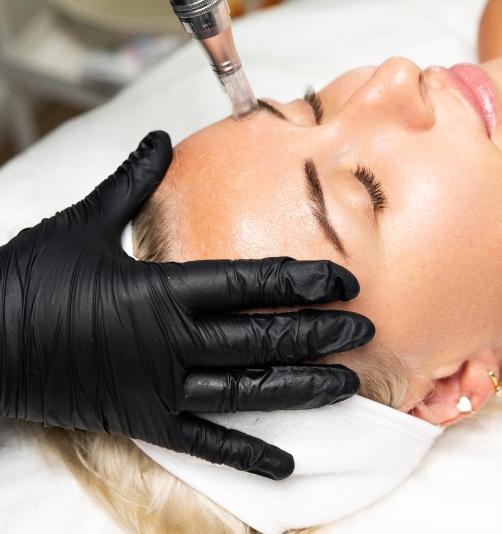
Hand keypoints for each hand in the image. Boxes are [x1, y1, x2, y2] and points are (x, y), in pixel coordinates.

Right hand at [0, 132, 373, 478]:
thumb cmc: (27, 279)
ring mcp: (161, 387)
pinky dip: (247, 452)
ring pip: (248, 391)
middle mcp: (171, 342)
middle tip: (367, 331)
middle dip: (320, 334)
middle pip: (263, 339)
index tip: (345, 283)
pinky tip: (287, 464)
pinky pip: (205, 442)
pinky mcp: (144, 420)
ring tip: (349, 385)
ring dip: (302, 388)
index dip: (302, 282)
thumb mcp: (82, 223)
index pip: (251, 284)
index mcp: (161, 290)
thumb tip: (157, 137)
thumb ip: (130, 183)